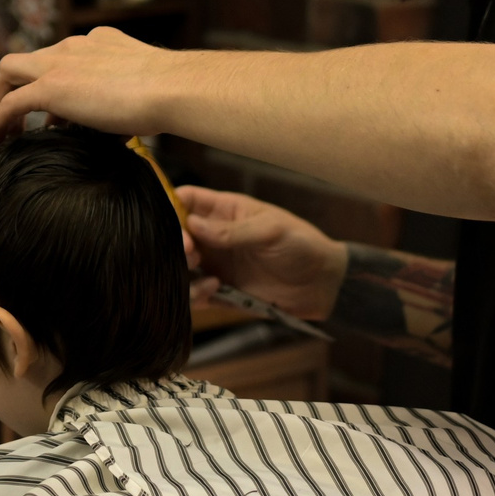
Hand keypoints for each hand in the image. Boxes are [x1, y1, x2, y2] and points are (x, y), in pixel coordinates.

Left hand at [0, 28, 171, 143]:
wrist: (173, 87)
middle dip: (19, 84)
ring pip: (10, 69)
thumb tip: (123, 127)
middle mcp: (74, 47)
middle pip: (30, 58)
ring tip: (9, 130)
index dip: (56, 82)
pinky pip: (11, 102)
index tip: (57, 111)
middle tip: (21, 116)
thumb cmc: (170, 94)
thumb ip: (126, 100)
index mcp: (98, 44)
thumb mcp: (143, 90)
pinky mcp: (51, 87)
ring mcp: (60, 63)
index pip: (64, 57)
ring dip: (4, 98)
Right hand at [178, 185, 345, 320]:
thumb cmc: (302, 245)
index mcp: (225, 211)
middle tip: (190, 252)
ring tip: (206, 275)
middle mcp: (214, 238)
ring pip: (180, 268)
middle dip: (174, 244)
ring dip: (182, 272)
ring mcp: (216, 265)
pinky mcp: (222, 293)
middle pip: (176, 235)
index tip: (170, 221)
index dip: (170, 206)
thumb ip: (231, 230)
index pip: (187, 200)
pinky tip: (216, 289)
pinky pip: (196, 295)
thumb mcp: (270, 231)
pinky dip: (196, 294)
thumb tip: (192, 224)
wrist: (324, 284)